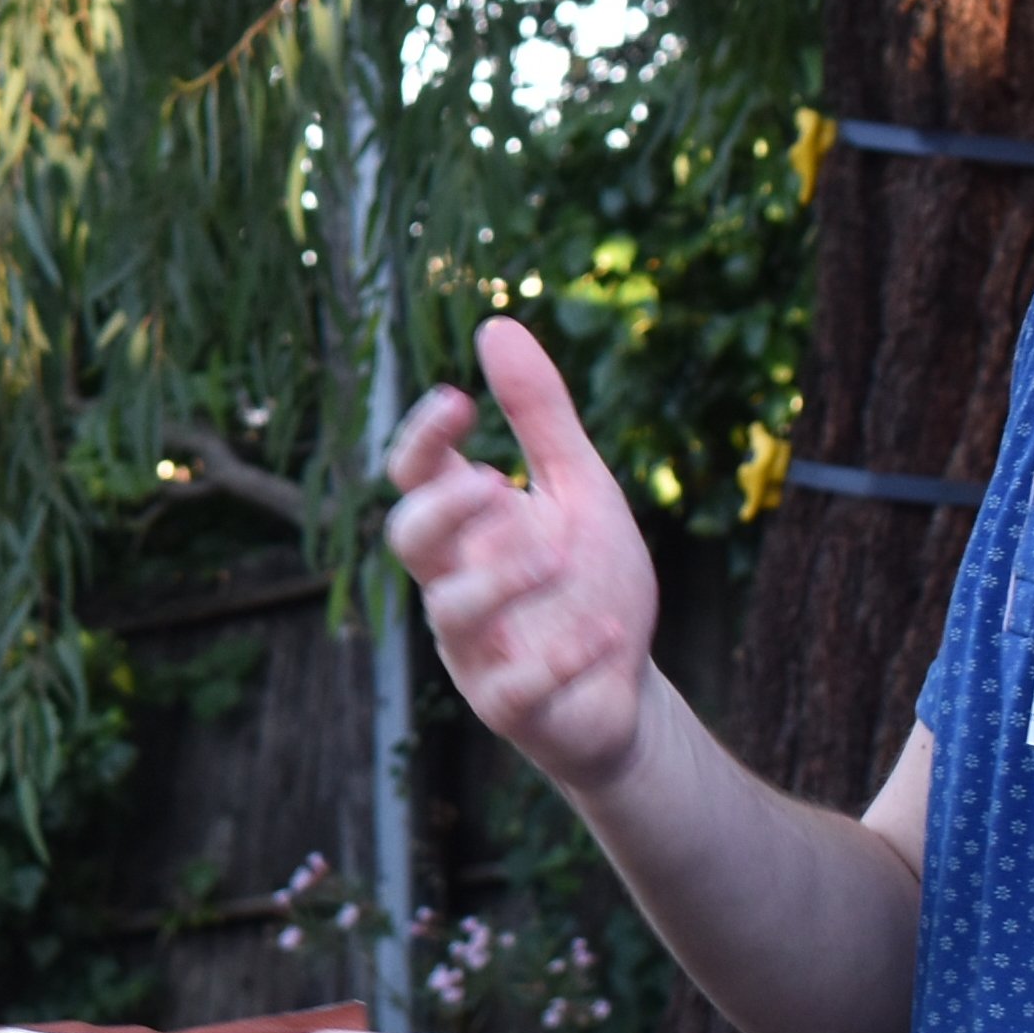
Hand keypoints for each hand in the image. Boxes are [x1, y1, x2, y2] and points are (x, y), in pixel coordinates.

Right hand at [382, 317, 664, 795]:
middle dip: (441, 510)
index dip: (423, 439)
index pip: (415, 478)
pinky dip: (560, 658)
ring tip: (558, 559)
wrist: (624, 690)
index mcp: (469, 530)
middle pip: (409, 542)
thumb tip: (495, 325)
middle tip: (495, 486)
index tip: (459, 400)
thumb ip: (540, 416)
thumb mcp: (578, 489)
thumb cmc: (589, 582)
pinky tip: (607, 632)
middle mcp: (457, 584)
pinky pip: (513, 688)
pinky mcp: (510, 707)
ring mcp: (477, 650)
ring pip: (451, 614)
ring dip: (502, 581)